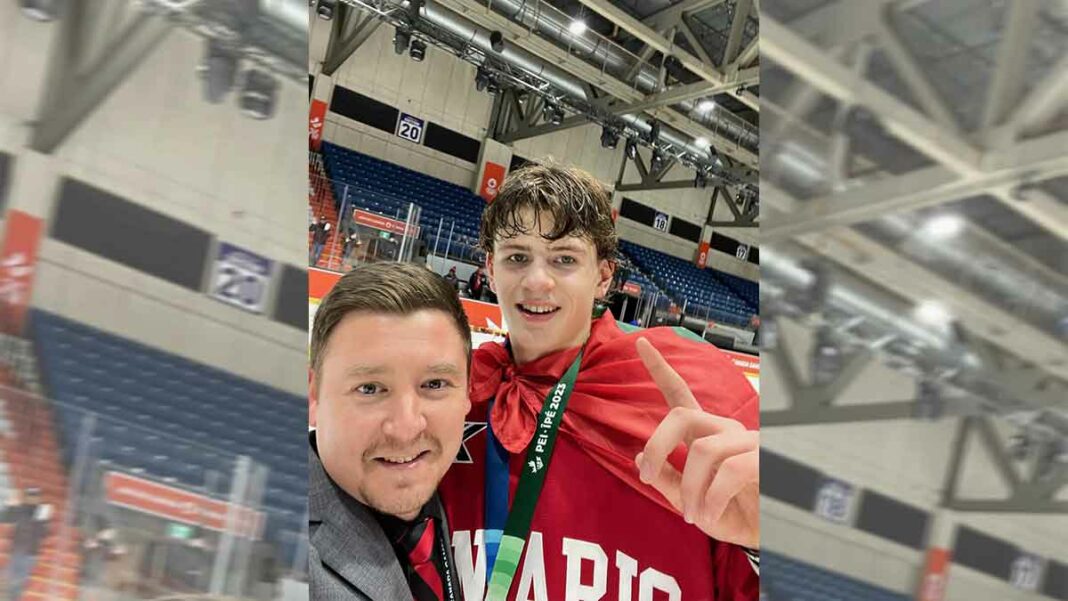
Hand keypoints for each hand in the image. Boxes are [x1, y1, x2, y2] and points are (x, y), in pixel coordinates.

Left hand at [634, 338, 758, 548]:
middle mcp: (725, 430)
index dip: (660, 369)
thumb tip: (637, 457)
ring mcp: (746, 441)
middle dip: (656, 445)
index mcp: (706, 435)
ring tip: (692, 514)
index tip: (641, 342)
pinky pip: (728, 471)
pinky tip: (710, 515)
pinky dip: (712, 499)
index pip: (680, 395)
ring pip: (702, 451)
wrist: (770, 536)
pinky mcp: (763, 458)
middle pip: (681, 415)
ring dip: (689, 488)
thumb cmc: (734, 516)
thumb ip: (666, 482)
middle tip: (645, 475)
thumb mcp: (691, 504)